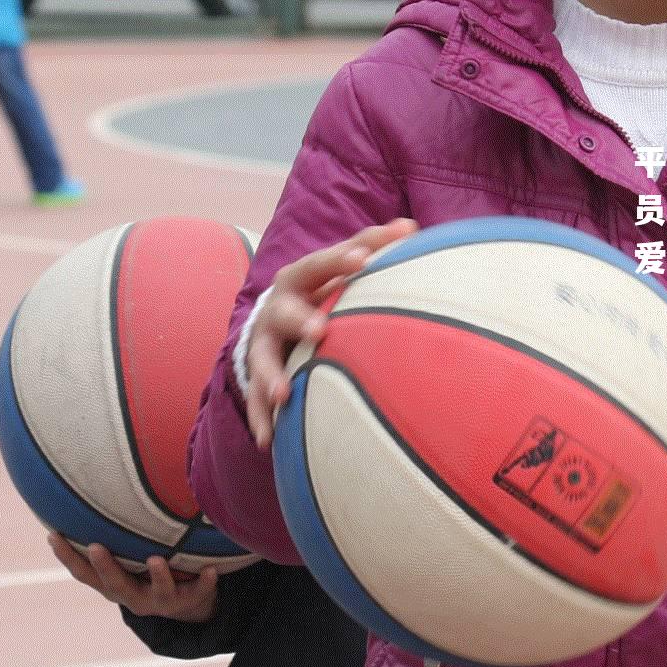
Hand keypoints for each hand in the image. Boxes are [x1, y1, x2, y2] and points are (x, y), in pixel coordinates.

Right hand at [47, 532, 219, 620]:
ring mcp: (161, 600)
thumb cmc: (146, 573)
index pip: (84, 574)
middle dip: (105, 566)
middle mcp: (133, 597)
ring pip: (157, 591)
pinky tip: (212, 569)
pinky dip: (204, 582)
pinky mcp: (189, 600)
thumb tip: (82, 493)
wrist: (186, 605)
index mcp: (113, 586)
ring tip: (155, 559)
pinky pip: (198, 591)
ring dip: (157, 575)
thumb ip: (112, 537)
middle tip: (96, 547)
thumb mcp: (126, 561)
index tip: (53, 534)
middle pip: (115, 584)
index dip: (66, 557)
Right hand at [243, 219, 417, 447]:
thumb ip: (372, 246)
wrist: (273, 317)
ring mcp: (265, 344)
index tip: (363, 260)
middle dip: (300, 319)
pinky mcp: (259, 375)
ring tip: (283, 394)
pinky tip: (269, 440)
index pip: (319, 264)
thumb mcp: (341, 267)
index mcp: (300, 278)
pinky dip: (262, 419)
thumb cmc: (323, 289)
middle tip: (320, 329)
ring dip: (272, 376)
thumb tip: (411, 226)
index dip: (340, 260)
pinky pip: (256, 400)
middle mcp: (277, 308)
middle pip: (284, 311)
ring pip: (263, 359)